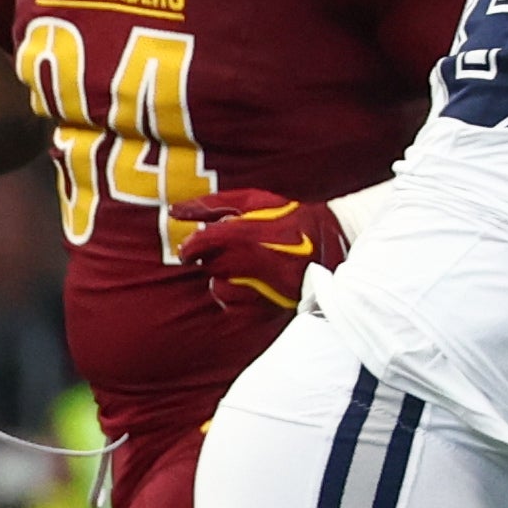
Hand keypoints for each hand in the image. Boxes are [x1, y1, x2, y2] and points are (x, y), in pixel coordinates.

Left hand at [159, 189, 339, 310]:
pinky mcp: (266, 307)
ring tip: (244, 266)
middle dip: (212, 258)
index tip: (188, 248)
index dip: (189, 247)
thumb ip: (211, 205)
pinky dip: (236, 294)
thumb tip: (174, 210)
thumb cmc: (290, 217)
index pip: (199, 245)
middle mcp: (247, 263)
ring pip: (218, 287)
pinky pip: (233, 305)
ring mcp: (257, 287)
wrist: (333, 245)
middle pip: (208, 265)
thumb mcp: (254, 200)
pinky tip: (252, 282)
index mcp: (243, 235)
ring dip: (224, 276)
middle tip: (230, 251)